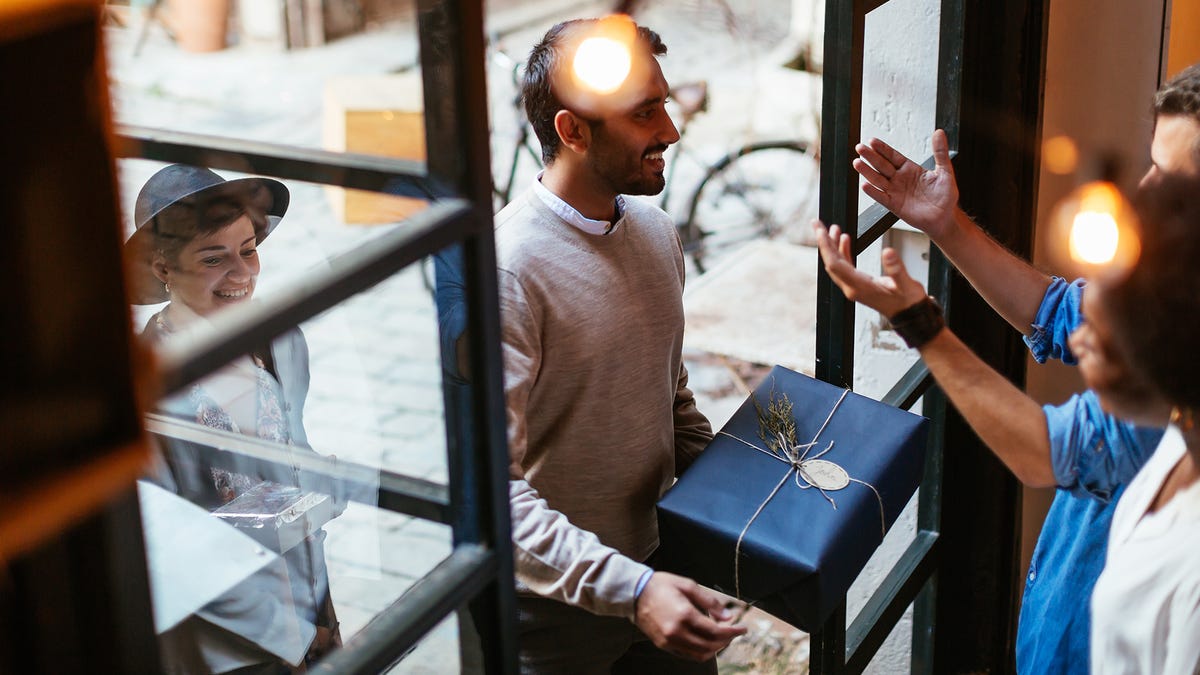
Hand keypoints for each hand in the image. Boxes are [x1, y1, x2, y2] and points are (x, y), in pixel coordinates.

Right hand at [634, 572, 746, 661]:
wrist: (633, 592)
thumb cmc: (661, 585)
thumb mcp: (688, 585)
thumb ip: (710, 602)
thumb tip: (728, 617)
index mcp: (684, 615)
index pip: (715, 631)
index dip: (732, 632)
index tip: (743, 628)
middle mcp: (677, 632)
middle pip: (709, 646)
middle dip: (726, 641)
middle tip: (733, 632)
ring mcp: (669, 641)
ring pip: (699, 654)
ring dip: (714, 649)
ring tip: (721, 638)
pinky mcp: (663, 645)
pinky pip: (687, 655)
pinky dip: (700, 651)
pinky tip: (705, 641)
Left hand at [812, 220, 928, 317]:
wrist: (910, 316)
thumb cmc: (908, 302)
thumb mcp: (906, 284)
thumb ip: (896, 269)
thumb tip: (887, 252)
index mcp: (859, 286)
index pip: (835, 264)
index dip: (827, 246)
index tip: (821, 230)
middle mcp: (852, 287)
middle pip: (830, 262)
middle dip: (823, 242)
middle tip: (818, 224)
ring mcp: (853, 287)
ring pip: (836, 264)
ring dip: (832, 246)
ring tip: (831, 228)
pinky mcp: (857, 284)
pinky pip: (844, 266)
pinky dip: (842, 251)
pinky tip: (844, 240)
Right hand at [854, 129, 957, 238]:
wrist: (944, 218)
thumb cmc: (946, 196)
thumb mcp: (945, 171)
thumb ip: (940, 153)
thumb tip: (939, 132)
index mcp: (910, 169)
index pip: (893, 156)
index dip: (882, 149)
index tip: (872, 141)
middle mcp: (899, 179)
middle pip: (881, 165)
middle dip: (870, 156)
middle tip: (860, 147)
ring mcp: (895, 192)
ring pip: (878, 180)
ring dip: (867, 171)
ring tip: (857, 162)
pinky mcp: (894, 205)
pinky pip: (881, 197)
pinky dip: (873, 192)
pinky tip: (865, 185)